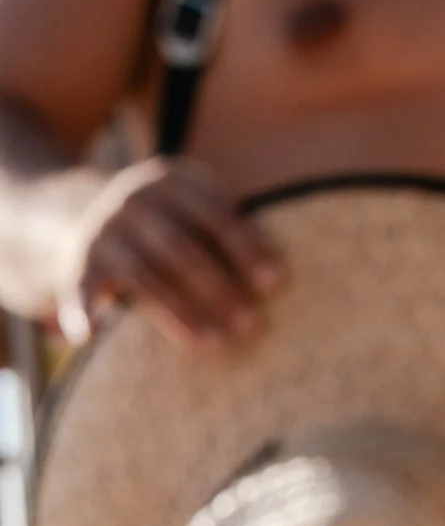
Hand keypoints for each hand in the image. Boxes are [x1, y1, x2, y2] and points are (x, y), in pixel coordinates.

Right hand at [61, 157, 283, 345]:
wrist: (79, 213)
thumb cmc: (168, 226)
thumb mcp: (193, 211)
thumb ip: (228, 231)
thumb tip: (283, 281)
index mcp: (170, 180)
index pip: (214, 212)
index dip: (246, 246)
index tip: (275, 283)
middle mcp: (133, 199)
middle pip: (182, 247)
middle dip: (220, 287)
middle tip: (253, 325)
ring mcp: (104, 231)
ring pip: (146, 276)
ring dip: (183, 314)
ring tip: (219, 345)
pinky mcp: (80, 264)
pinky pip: (82, 290)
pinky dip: (83, 312)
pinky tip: (92, 337)